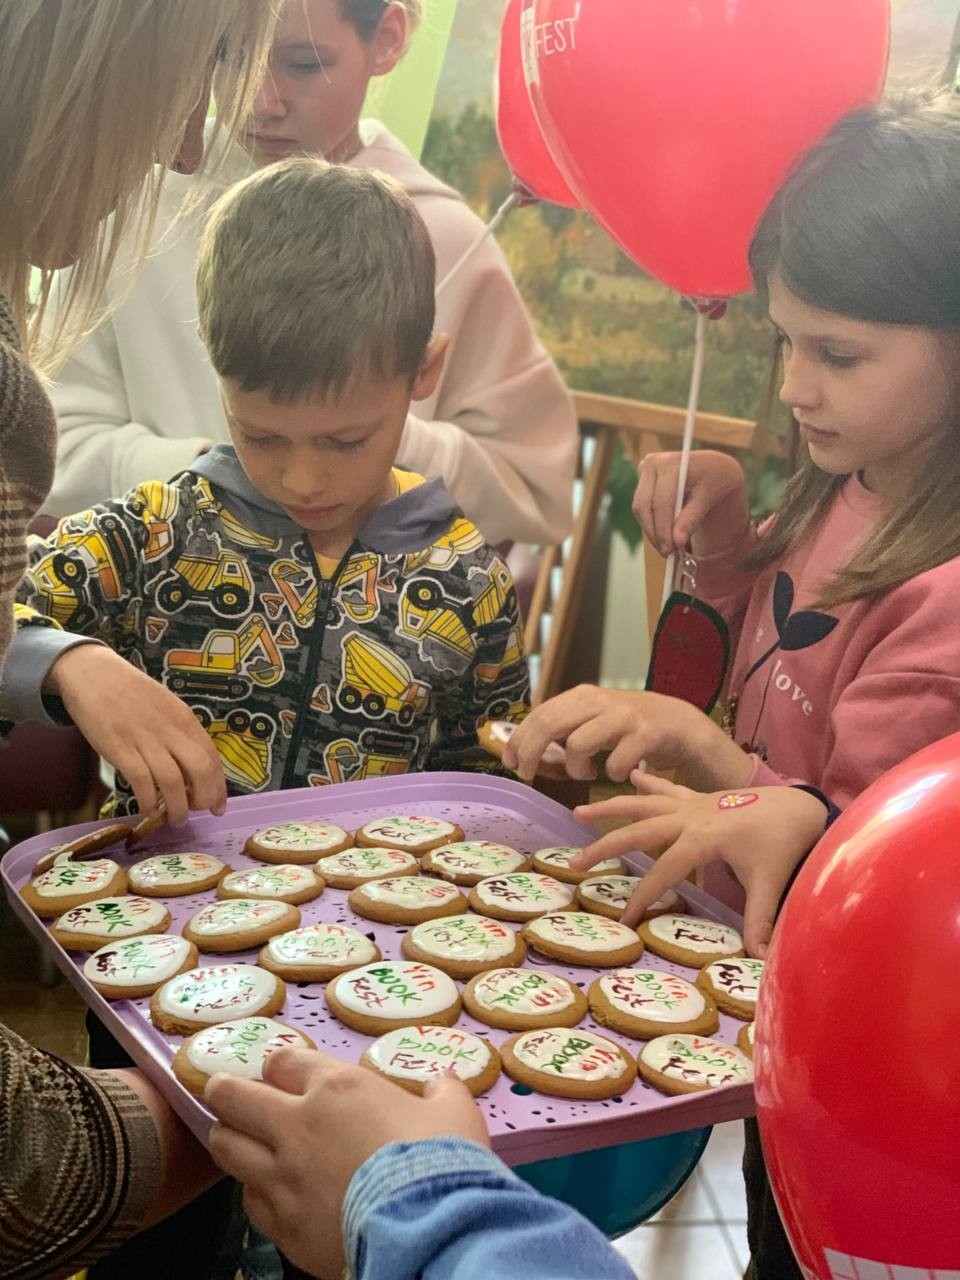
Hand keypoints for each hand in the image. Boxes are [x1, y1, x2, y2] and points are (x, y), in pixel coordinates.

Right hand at [45, 644, 225, 823]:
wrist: (94, 673)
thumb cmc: (131, 693)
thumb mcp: (166, 707)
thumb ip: (180, 733)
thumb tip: (193, 767)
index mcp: (185, 719)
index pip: (212, 757)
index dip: (219, 786)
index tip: (218, 807)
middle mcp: (170, 729)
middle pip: (201, 770)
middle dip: (204, 798)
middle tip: (197, 812)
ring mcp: (145, 739)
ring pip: (173, 781)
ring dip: (177, 807)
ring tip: (175, 820)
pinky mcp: (119, 748)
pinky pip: (141, 781)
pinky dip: (148, 801)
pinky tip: (148, 810)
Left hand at [207, 1049, 490, 1278]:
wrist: (427, 1232)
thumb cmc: (440, 1159)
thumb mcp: (454, 1111)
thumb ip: (443, 1089)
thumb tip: (443, 1080)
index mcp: (336, 1088)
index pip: (284, 1061)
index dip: (280, 1064)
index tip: (281, 1071)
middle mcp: (297, 1126)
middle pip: (234, 1097)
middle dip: (223, 1090)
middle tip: (221, 1090)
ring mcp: (282, 1178)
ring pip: (227, 1148)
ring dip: (228, 1138)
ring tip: (232, 1138)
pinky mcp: (281, 1225)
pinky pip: (249, 1199)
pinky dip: (253, 1190)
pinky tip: (265, 1191)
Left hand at [502, 685, 747, 784]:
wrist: (681, 724)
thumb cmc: (630, 726)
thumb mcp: (594, 717)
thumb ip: (565, 726)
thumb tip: (523, 746)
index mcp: (583, 696)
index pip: (540, 714)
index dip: (520, 739)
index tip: (511, 762)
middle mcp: (600, 701)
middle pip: (550, 724)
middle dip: (532, 753)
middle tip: (529, 775)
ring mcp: (624, 717)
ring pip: (578, 744)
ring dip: (575, 768)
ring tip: (585, 773)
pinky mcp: (646, 735)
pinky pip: (615, 763)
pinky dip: (611, 774)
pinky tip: (618, 773)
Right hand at [574, 774, 828, 955]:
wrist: (798, 806)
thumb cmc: (783, 843)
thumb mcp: (770, 880)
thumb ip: (759, 918)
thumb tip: (761, 957)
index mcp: (702, 838)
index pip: (663, 871)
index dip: (642, 896)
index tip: (623, 919)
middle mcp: (689, 816)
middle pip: (638, 831)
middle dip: (605, 847)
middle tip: (575, 863)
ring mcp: (691, 803)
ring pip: (642, 803)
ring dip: (610, 807)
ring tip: (577, 812)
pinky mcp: (698, 797)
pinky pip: (666, 788)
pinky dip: (647, 782)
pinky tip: (628, 776)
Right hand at [633, 450, 747, 557]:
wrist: (711, 467)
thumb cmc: (714, 480)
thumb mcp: (707, 499)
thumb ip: (691, 519)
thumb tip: (677, 541)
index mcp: (670, 463)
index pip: (662, 501)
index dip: (663, 528)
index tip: (669, 550)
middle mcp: (652, 463)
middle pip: (644, 505)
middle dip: (654, 532)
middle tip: (666, 553)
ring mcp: (644, 472)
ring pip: (640, 509)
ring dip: (651, 530)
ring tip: (666, 548)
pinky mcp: (642, 481)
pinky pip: (642, 508)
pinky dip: (652, 524)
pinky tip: (663, 536)